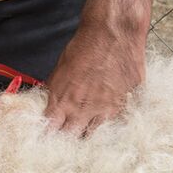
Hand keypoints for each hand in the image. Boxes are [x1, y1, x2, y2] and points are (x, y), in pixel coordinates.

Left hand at [44, 17, 147, 136]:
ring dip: (88, 133)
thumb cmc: (86, 45)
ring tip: (85, 129)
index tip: (46, 139)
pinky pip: (117, 121)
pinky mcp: (126, 104)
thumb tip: (50, 101)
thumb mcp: (60, 69)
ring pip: (95, 135)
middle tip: (65, 139)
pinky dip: (111, 121)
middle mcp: (83, 111)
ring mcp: (106, 110)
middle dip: (67, 139)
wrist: (114, 32)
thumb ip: (55, 90)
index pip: (49, 131)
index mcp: (63, 103)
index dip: (47, 137)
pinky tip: (108, 118)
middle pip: (71, 138)